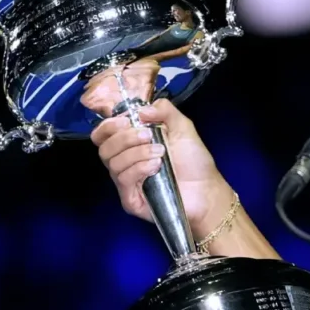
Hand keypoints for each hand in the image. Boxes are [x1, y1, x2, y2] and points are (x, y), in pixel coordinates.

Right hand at [89, 99, 226, 231]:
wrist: (206, 189)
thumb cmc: (194, 160)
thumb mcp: (182, 127)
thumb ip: (164, 110)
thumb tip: (141, 110)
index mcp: (131, 144)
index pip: (103, 134)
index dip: (109, 126)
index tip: (126, 120)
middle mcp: (124, 162)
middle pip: (103, 148)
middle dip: (125, 137)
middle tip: (148, 135)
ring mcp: (126, 182)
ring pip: (113, 163)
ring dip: (138, 153)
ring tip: (161, 152)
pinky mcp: (130, 199)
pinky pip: (123, 179)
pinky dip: (139, 168)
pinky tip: (157, 166)